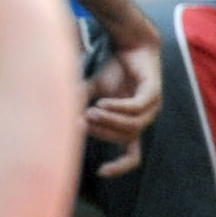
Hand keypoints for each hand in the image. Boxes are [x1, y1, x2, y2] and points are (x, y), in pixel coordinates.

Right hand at [83, 34, 160, 170]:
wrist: (131, 44)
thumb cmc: (114, 70)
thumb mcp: (92, 92)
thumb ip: (80, 106)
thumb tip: (62, 122)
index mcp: (133, 125)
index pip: (132, 154)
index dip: (120, 165)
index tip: (101, 172)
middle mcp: (145, 119)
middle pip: (125, 138)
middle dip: (103, 132)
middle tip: (83, 119)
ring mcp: (152, 106)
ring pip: (133, 126)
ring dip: (110, 121)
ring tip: (91, 111)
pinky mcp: (153, 91)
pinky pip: (137, 107)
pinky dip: (119, 108)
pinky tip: (103, 102)